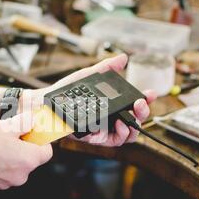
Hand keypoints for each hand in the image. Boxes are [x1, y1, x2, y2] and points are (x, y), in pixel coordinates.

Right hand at [0, 113, 52, 189]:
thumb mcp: (7, 124)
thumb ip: (25, 123)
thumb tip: (32, 121)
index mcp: (29, 160)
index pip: (46, 152)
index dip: (40, 141)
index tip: (31, 133)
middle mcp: (21, 175)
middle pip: (31, 160)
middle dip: (24, 147)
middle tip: (11, 135)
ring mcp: (7, 182)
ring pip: (16, 166)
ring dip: (11, 156)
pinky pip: (3, 172)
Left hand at [21, 54, 156, 146]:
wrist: (48, 102)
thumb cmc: (67, 91)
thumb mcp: (89, 76)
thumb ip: (106, 68)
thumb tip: (123, 58)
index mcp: (113, 105)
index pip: (135, 106)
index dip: (146, 101)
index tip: (150, 93)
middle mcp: (111, 119)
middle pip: (136, 121)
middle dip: (143, 113)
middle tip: (140, 104)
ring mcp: (104, 130)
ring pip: (128, 135)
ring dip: (133, 127)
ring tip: (129, 117)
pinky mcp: (94, 138)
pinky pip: (111, 141)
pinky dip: (117, 134)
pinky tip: (116, 125)